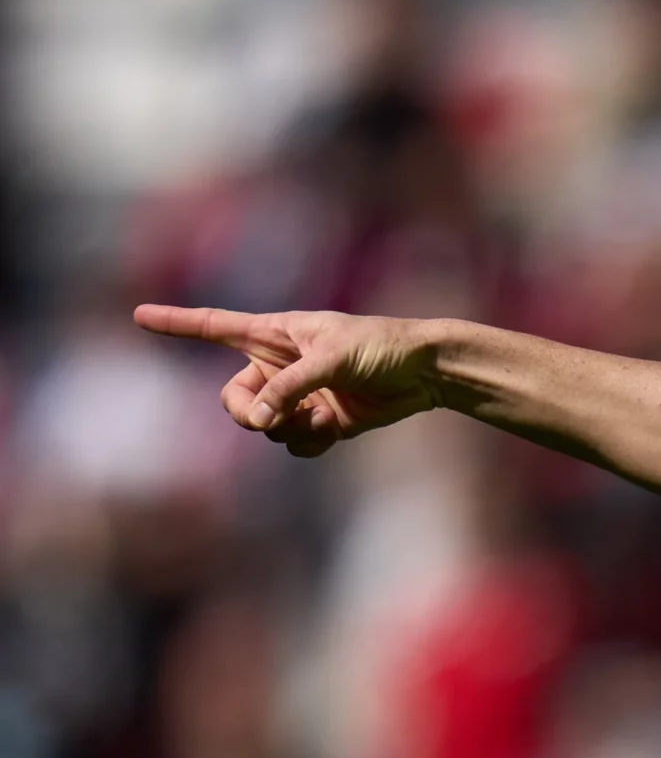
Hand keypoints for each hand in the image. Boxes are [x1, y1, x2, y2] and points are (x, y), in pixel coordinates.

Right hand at [133, 305, 441, 457]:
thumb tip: (257, 419)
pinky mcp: (320, 421)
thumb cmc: (381, 346)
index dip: (178, 323)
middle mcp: (280, 365)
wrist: (424, 371)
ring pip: (265, 425)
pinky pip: (294, 441)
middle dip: (245, 413)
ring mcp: (299, 395)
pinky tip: (333, 427)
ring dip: (286, 427)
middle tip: (264, 418)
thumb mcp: (330, 358)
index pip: (216, 327)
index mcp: (275, 334)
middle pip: (234, 398)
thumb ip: (289, 387)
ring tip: (320, 416)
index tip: (139, 315)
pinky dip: (308, 440)